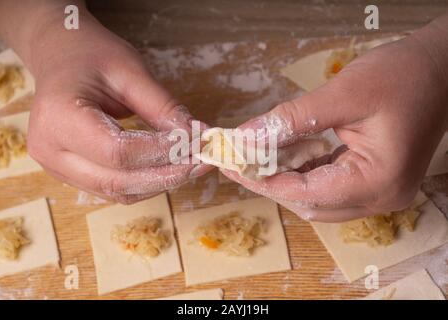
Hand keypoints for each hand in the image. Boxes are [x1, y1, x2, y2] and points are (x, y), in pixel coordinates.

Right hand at [22, 8, 209, 202]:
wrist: (60, 58)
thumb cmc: (91, 55)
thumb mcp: (131, 72)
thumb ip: (162, 107)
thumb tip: (196, 135)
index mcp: (59, 117)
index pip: (119, 151)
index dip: (163, 152)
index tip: (197, 143)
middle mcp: (51, 150)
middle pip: (117, 180)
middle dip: (167, 175)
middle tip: (202, 161)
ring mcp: (56, 167)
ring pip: (118, 192)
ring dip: (159, 183)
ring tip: (191, 164)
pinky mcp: (69, 173)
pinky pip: (113, 189)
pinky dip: (145, 183)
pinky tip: (168, 168)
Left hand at [222, 29, 447, 221]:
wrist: (441, 68)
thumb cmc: (401, 75)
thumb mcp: (342, 94)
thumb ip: (291, 120)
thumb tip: (244, 138)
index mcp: (378, 181)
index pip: (306, 193)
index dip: (263, 180)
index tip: (232, 164)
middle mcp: (381, 197)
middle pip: (310, 203)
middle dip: (270, 182)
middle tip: (239, 159)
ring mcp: (379, 192)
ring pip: (317, 198)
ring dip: (285, 178)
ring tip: (258, 155)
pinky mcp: (374, 180)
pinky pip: (329, 186)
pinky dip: (304, 171)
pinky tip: (287, 152)